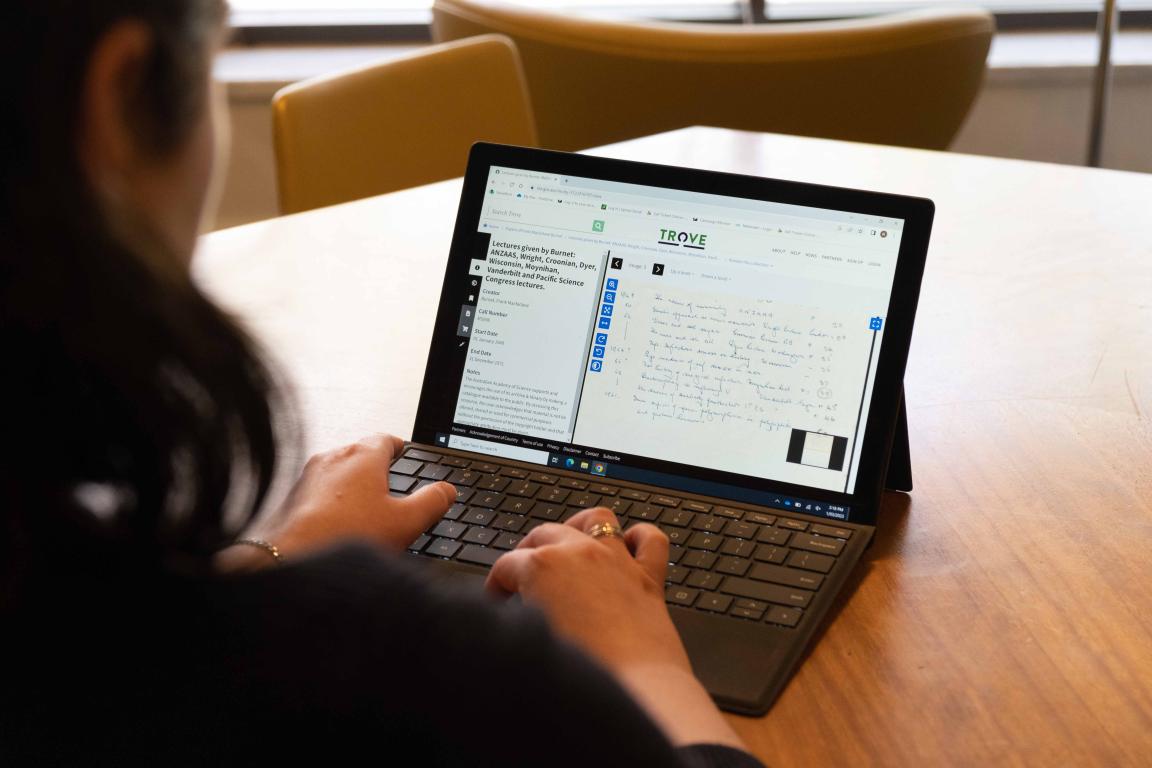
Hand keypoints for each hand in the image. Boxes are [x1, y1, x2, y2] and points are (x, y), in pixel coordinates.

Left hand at [218, 434, 452, 569]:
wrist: (295, 559)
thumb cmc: (346, 536)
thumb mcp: (405, 521)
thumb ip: (431, 502)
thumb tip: (447, 490)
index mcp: (363, 456)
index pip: (386, 439)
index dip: (399, 448)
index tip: (404, 453)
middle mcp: (333, 458)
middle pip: (361, 455)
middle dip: (376, 469)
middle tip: (390, 488)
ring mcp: (310, 476)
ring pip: (338, 474)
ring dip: (352, 486)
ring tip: (365, 511)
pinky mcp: (293, 497)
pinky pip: (320, 493)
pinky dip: (332, 503)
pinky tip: (338, 525)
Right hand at [487, 508, 744, 748]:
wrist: (635, 692)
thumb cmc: (582, 675)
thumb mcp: (531, 640)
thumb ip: (517, 618)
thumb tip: (513, 617)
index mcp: (542, 567)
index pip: (506, 564)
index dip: (496, 584)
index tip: (497, 599)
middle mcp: (580, 554)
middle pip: (544, 532)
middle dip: (527, 551)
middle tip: (522, 575)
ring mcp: (617, 561)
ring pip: (596, 519)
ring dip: (578, 526)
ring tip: (569, 541)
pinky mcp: (649, 577)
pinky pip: (650, 539)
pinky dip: (639, 537)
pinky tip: (629, 546)